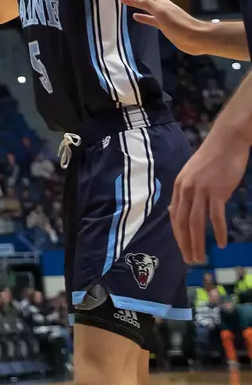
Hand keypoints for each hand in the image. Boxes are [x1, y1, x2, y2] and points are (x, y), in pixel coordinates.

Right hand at [116, 0, 218, 54]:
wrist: (196, 37)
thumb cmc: (178, 24)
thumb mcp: (161, 12)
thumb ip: (146, 3)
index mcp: (159, 1)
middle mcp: (159, 6)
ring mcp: (161, 16)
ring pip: (144, 7)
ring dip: (133, 4)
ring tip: (122, 2)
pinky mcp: (163, 25)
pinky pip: (149, 18)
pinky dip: (141, 16)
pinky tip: (135, 17)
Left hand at [172, 128, 249, 262]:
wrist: (226, 141)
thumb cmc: (212, 158)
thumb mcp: (192, 174)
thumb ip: (187, 192)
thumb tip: (180, 209)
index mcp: (179, 186)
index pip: (174, 216)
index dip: (178, 234)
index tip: (182, 248)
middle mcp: (186, 189)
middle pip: (182, 222)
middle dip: (185, 244)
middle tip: (190, 260)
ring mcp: (201, 191)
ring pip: (196, 223)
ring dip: (198, 243)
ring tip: (202, 257)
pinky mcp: (218, 191)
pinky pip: (216, 217)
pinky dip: (217, 232)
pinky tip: (220, 244)